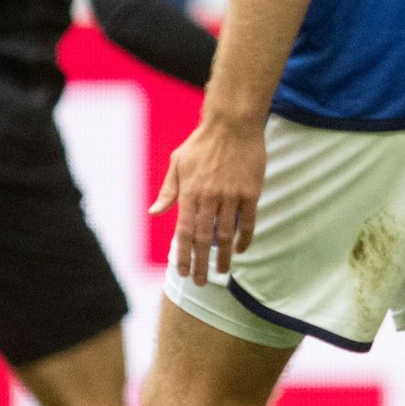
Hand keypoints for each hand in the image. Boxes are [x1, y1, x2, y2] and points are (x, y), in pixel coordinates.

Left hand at [150, 116, 265, 285]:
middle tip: (201, 282)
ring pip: (226, 234)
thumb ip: (168, 191)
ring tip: (222, 272)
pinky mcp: (250, 191)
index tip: (183, 272)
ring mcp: (231, 195)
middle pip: (203, 239)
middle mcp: (209, 197)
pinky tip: (241, 249)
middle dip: (201, 264)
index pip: (183, 233)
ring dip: (223, 257)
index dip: (183, 256)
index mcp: (189, 192)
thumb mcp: (178, 162)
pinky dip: (245, 238)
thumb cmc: (203, 141)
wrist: (233, 123)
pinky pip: (248, 221)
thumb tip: (154, 213)